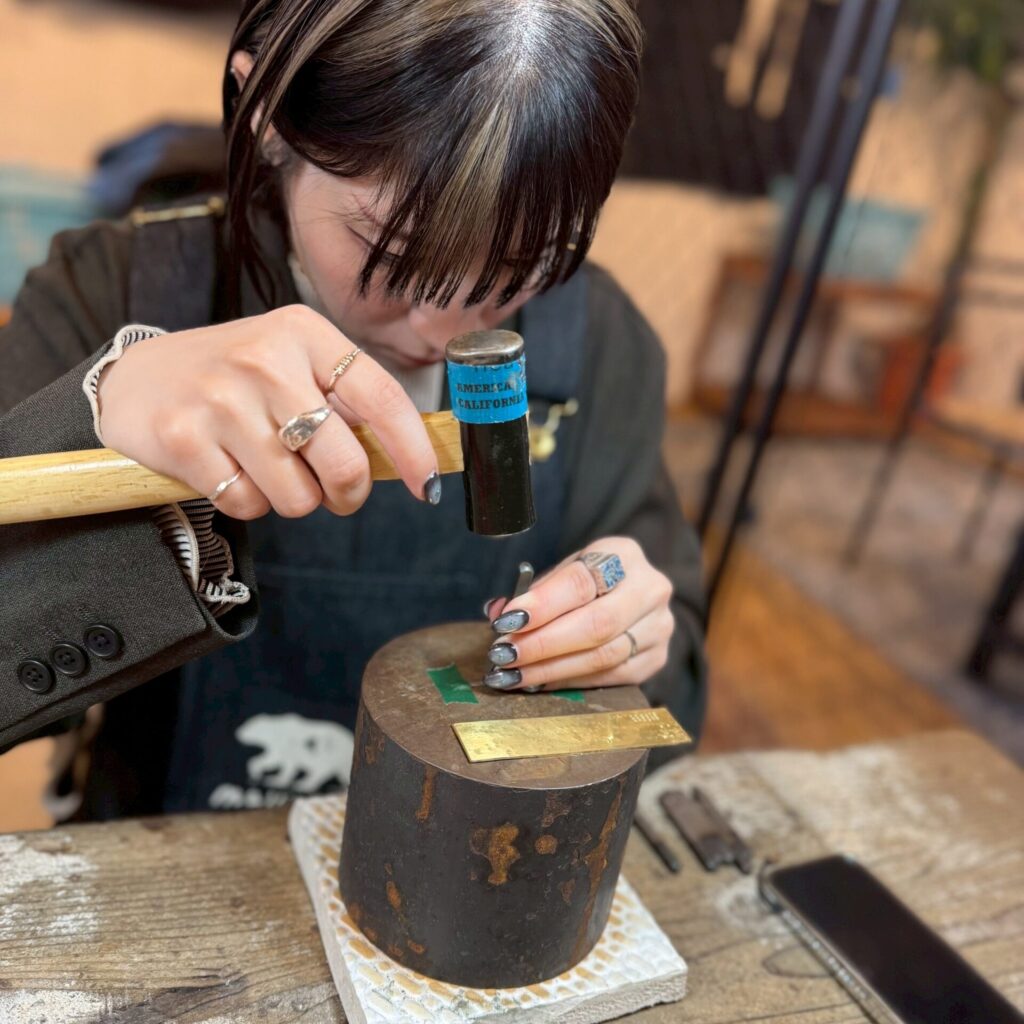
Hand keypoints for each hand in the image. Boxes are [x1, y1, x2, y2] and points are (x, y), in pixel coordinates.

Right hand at [98, 305, 438, 519]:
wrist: (139, 379)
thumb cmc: (236, 381)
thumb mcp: (292, 367)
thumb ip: (343, 404)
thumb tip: (405, 459)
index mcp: (304, 333)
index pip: (381, 397)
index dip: (412, 449)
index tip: (427, 485)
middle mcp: (265, 359)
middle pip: (344, 461)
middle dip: (347, 493)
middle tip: (333, 491)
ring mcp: (221, 398)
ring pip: (297, 496)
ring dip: (291, 499)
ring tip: (265, 468)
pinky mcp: (183, 437)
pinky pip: (247, 505)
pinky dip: (247, 503)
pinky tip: (228, 470)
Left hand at [482, 537, 673, 690]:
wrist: (632, 595)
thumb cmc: (588, 582)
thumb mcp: (563, 573)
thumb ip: (533, 592)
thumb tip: (497, 612)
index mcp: (622, 555)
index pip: (580, 582)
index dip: (542, 605)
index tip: (506, 621)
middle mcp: (650, 588)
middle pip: (597, 624)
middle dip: (543, 644)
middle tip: (504, 655)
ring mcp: (658, 625)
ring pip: (603, 656)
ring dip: (551, 669)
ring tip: (512, 674)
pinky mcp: (657, 657)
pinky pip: (610, 677)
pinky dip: (570, 681)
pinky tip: (539, 681)